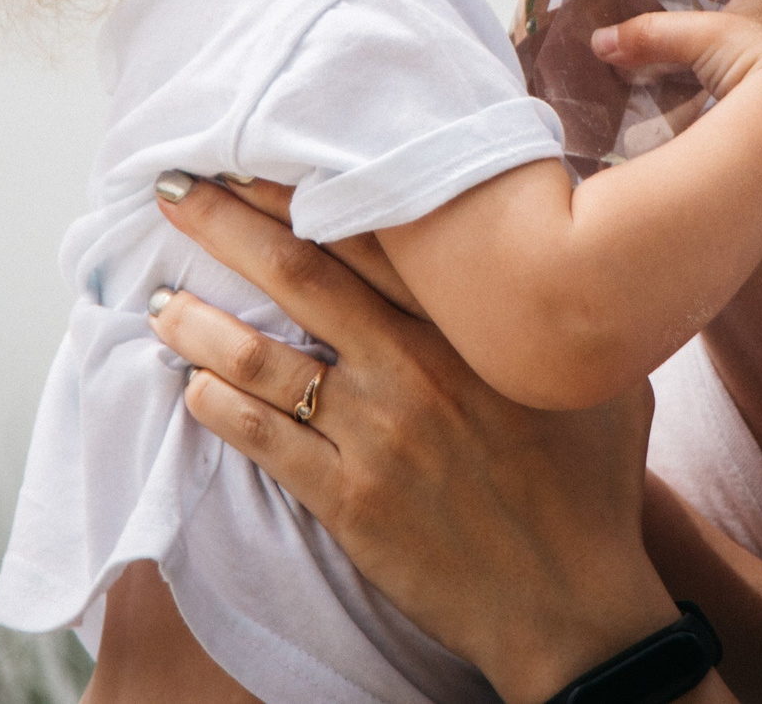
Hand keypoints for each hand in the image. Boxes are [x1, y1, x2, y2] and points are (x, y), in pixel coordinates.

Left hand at [148, 176, 690, 703]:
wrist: (573, 604)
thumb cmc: (593, 486)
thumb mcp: (602, 374)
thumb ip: (560, 309)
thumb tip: (557, 247)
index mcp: (471, 326)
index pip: (373, 235)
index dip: (304, 190)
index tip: (255, 157)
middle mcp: (415, 366)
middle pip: (303, 273)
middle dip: (230, 225)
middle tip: (176, 189)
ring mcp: (377, 432)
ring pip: (264, 357)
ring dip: (201, 322)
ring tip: (159, 299)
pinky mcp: (349, 498)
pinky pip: (263, 440)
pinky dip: (219, 407)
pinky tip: (189, 387)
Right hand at [590, 0, 761, 110]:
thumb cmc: (755, 56)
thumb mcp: (697, 36)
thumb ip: (650, 34)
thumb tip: (600, 42)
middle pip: (726, 13)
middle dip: (693, 23)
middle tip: (658, 32)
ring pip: (734, 48)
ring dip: (707, 57)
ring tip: (670, 67)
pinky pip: (742, 79)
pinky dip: (719, 83)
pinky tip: (697, 96)